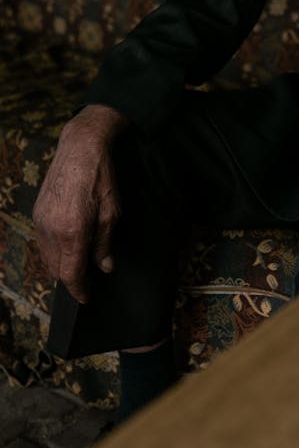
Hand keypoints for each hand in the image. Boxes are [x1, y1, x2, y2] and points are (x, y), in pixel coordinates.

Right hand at [33, 105, 127, 302]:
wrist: (80, 149)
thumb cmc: (100, 178)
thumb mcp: (112, 213)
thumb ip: (105, 244)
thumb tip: (105, 268)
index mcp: (73, 232)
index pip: (70, 274)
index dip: (78, 290)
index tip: (86, 298)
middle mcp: (52, 230)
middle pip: (56, 270)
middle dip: (70, 278)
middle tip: (86, 280)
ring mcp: (41, 221)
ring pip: (47, 257)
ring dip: (60, 264)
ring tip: (79, 260)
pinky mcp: (37, 213)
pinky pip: (42, 242)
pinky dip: (53, 250)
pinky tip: (68, 244)